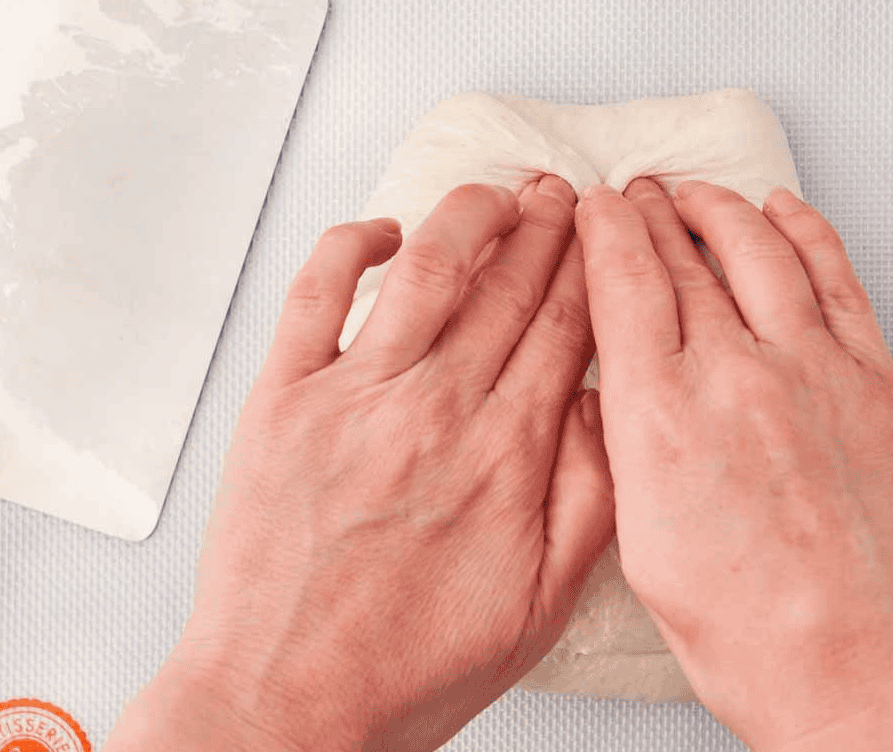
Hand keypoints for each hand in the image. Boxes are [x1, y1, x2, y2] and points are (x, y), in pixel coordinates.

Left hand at [107, 176, 613, 751]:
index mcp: (507, 455)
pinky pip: (317, 293)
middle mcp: (438, 408)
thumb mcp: (541, 609)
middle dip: (546, 227)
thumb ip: (593, 500)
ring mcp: (356, 395)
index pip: (567, 326)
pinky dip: (352, 244)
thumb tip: (608, 404)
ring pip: (428, 269)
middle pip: (509, 286)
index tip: (604, 231)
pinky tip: (384, 230)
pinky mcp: (284, 397)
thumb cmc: (407, 667)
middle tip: (563, 194)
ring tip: (496, 193)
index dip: (591, 266)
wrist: (283, 709)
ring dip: (468, 215)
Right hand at [575, 179, 892, 751]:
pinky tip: (784, 210)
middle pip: (683, 255)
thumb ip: (627, 435)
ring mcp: (816, 368)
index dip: (605, 227)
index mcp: (661, 414)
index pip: (623, 277)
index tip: (596, 204)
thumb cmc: (746, 631)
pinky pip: (836, 277)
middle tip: (637, 192)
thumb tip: (625, 371)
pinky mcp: (876, 379)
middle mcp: (736, 374)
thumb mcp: (638, 536)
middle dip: (652, 211)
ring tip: (698, 192)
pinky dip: (805, 230)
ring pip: (758, 247)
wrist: (860, 674)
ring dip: (720, 207)